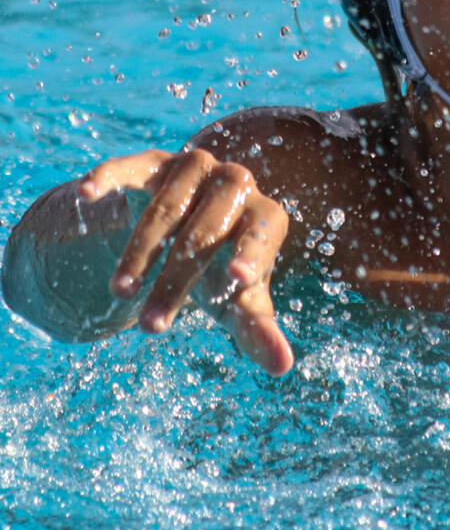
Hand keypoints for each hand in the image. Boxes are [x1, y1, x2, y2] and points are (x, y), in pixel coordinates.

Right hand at [78, 148, 294, 375]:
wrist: (184, 230)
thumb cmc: (219, 270)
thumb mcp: (237, 300)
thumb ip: (257, 328)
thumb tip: (283, 366)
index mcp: (263, 217)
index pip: (263, 232)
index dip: (251, 253)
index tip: (238, 280)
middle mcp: (235, 185)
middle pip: (205, 232)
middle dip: (177, 281)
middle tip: (152, 328)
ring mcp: (194, 169)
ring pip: (166, 210)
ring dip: (140, 252)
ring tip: (120, 293)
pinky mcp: (154, 163)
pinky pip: (131, 167)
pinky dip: (110, 177)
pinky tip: (87, 194)